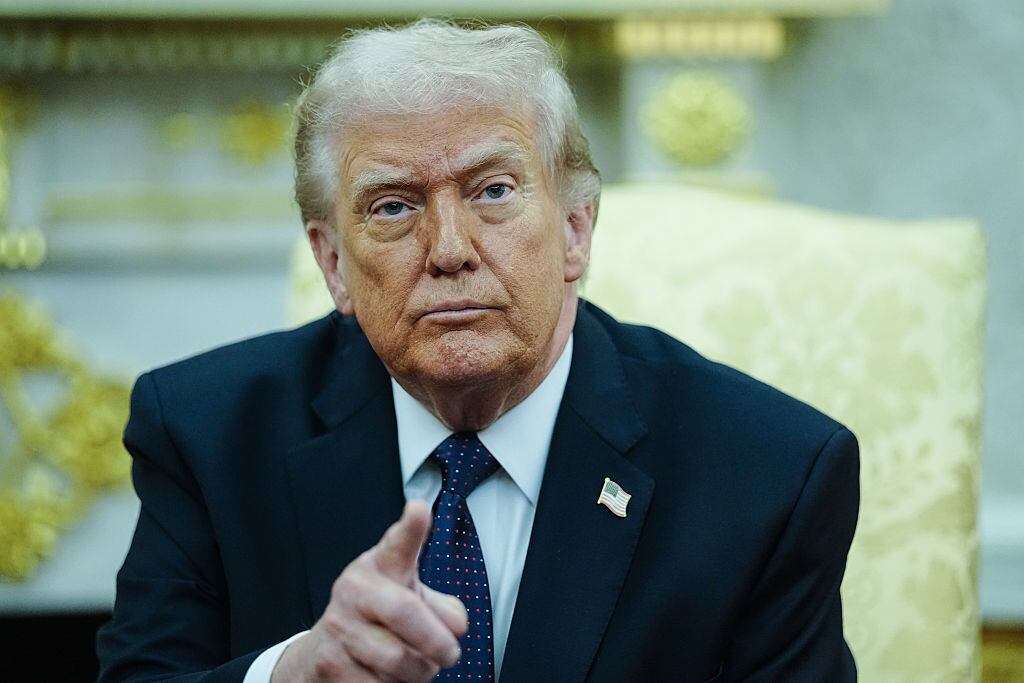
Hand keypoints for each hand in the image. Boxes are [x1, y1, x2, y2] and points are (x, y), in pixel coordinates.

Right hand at [271, 501, 467, 681]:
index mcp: (379, 566)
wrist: (324, 652)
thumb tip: (455, 627)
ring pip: (398, 660)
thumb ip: (442, 607)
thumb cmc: (379, 619)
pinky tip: (389, 678)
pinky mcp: (329, 664)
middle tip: (450, 654)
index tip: (419, 509)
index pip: (397, 544)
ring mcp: (338, 626)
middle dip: (438, 643)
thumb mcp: (410, 598)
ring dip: (420, 672)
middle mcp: (354, 590)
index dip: (410, 528)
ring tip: (417, 665)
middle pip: (407, 614)